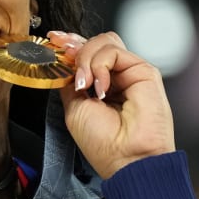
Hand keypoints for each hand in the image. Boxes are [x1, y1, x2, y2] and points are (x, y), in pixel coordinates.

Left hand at [47, 31, 175, 179]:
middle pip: (95, 43)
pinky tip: (100, 87)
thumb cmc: (104, 143)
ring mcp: (130, 72)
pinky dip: (100, 65)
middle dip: (75, 45)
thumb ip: (71, 82)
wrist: (126, 159)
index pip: (87, 53)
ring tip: (84, 83)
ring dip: (86, 57)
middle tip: (64, 54)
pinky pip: (115, 52)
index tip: (54, 40)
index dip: (70, 43)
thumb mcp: (74, 108)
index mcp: (101, 85)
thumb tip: (64, 63)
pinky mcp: (144, 71)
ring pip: (105, 43)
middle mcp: (117, 76)